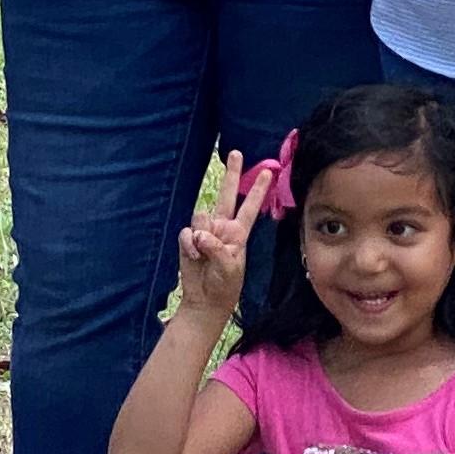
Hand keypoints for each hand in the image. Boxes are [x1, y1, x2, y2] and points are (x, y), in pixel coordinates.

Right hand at [178, 150, 277, 318]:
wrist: (204, 301)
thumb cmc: (224, 286)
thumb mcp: (230, 269)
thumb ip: (218, 248)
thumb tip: (200, 234)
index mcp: (238, 233)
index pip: (250, 207)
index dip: (258, 190)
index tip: (269, 171)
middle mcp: (222, 227)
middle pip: (226, 195)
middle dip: (231, 173)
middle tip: (235, 153)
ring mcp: (204, 231)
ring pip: (200, 215)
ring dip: (201, 234)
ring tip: (203, 255)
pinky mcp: (188, 239)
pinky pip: (186, 232)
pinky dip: (188, 244)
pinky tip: (193, 256)